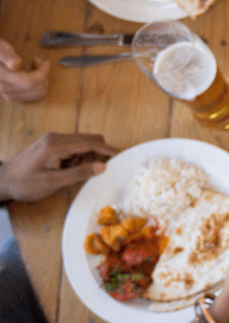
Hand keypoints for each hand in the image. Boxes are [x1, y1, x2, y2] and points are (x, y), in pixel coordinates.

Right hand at [0, 40, 49, 101]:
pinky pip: (34, 96)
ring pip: (38, 94)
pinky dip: (38, 86)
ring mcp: (8, 95)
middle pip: (37, 89)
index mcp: (2, 77)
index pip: (30, 82)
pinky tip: (32, 75)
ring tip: (35, 67)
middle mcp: (4, 89)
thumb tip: (15, 65)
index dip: (42, 73)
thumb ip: (7, 55)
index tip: (46, 62)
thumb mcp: (1, 49)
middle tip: (38, 62)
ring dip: (42, 81)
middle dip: (43, 75)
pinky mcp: (13, 97)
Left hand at [0, 132, 116, 202]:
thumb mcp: (52, 182)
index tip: (123, 158)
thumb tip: (103, 166)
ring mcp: (54, 140)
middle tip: (109, 169)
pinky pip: (75, 147)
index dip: (109, 150)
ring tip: (89, 173)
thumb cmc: (25, 184)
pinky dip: (83, 157)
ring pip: (84, 143)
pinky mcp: (53, 144)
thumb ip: (78, 173)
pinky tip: (78, 169)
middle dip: (102, 152)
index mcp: (56, 145)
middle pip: (90, 139)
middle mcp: (56, 138)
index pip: (90, 142)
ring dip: (92, 156)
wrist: (3, 181)